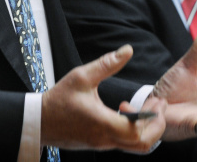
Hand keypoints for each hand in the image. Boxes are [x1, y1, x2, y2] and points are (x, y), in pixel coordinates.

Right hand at [41, 45, 165, 152]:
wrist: (38, 122)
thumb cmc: (58, 99)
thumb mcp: (82, 76)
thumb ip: (107, 64)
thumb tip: (128, 50)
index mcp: (103, 124)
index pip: (139, 133)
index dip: (154, 119)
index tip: (158, 102)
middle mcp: (104, 139)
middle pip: (142, 145)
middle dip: (156, 126)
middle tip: (158, 106)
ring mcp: (101, 144)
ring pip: (133, 146)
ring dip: (145, 128)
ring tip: (147, 107)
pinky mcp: (98, 144)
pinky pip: (122, 143)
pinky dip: (132, 130)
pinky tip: (127, 111)